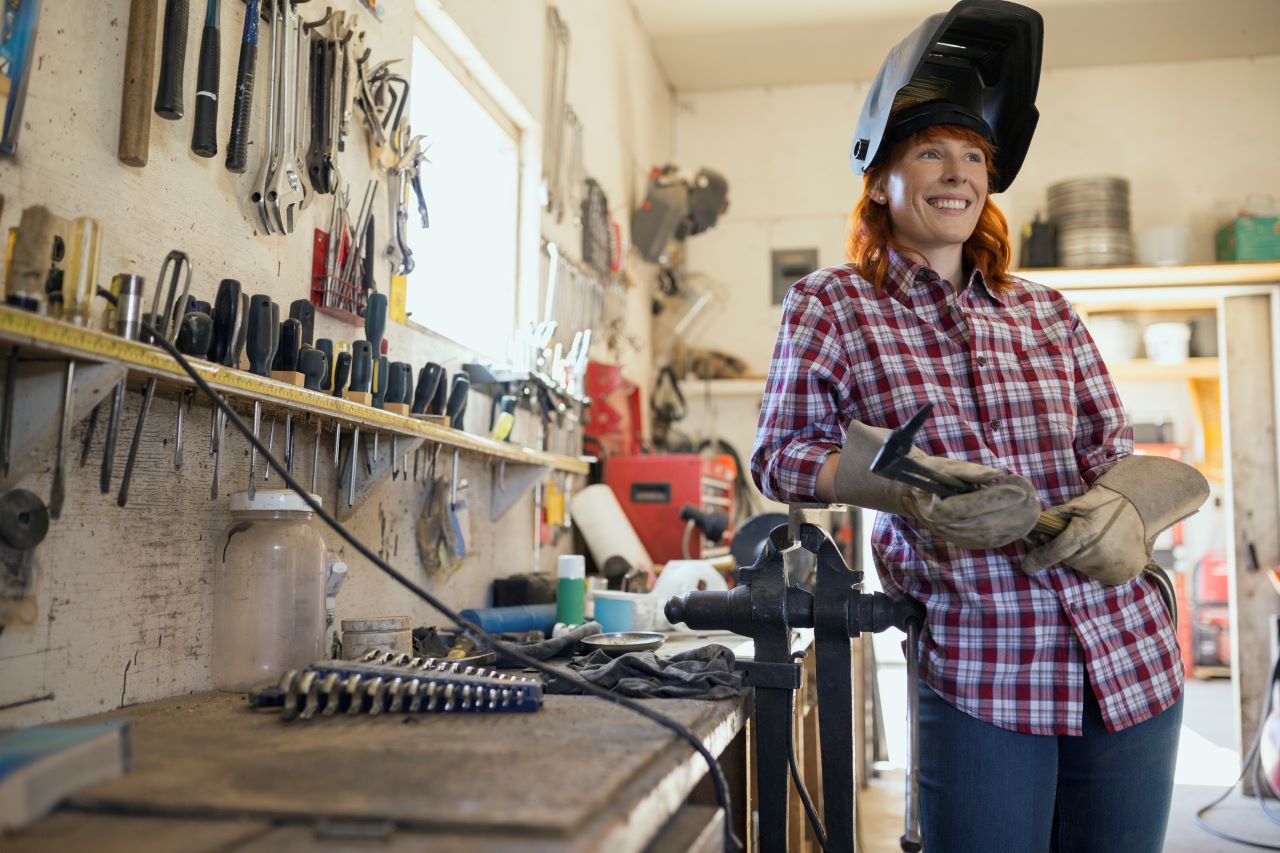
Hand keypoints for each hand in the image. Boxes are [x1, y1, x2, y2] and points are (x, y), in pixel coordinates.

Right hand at [902, 456, 1040, 548]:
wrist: (916, 495)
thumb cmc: (932, 476)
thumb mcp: (946, 466)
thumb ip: (971, 471)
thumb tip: (997, 475)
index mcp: (937, 508)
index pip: (973, 506)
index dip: (999, 498)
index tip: (1020, 489)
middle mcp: (946, 527)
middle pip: (986, 524)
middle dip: (1015, 512)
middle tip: (1033, 498)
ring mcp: (956, 538)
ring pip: (992, 536)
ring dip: (1018, 525)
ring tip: (1034, 509)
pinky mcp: (965, 542)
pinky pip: (992, 542)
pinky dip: (1011, 534)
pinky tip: (1025, 523)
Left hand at [1021, 485, 1146, 583]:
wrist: (1142, 507)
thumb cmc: (1106, 502)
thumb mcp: (1079, 503)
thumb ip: (1056, 516)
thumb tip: (1032, 526)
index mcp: (1085, 534)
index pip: (1054, 552)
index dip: (1038, 559)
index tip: (1026, 566)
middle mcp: (1099, 554)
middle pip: (1069, 561)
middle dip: (1068, 551)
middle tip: (1078, 537)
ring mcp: (1113, 566)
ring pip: (1085, 569)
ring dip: (1085, 559)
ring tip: (1096, 541)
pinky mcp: (1125, 574)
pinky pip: (1102, 575)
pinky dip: (1100, 565)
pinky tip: (1107, 551)